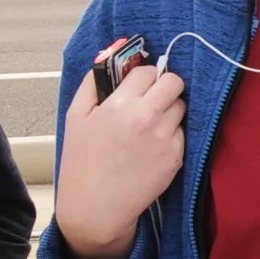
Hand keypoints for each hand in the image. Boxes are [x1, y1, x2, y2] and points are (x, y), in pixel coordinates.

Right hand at [54, 41, 186, 258]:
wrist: (96, 207)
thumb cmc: (83, 161)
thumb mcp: (76, 116)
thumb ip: (94, 81)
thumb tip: (113, 51)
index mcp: (120, 104)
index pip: (148, 70)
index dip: (143, 76)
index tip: (138, 86)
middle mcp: (147, 118)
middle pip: (175, 82)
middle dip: (165, 87)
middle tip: (152, 100)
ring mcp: (165, 138)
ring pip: (182, 107)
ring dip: (170, 110)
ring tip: (149, 126)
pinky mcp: (177, 157)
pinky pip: (183, 132)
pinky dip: (172, 134)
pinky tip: (153, 146)